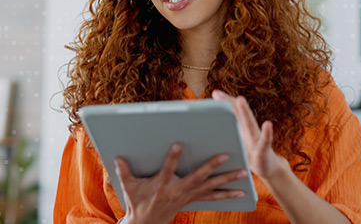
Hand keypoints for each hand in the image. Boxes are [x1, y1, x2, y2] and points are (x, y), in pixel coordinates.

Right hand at [114, 143, 246, 223]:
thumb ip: (124, 172)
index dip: (172, 157)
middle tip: (225, 155)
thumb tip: (117, 158)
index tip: (178, 144)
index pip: (168, 169)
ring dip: (227, 180)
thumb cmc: (137, 202)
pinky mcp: (192, 200)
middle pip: (197, 177)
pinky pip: (212, 197)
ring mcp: (187, 196)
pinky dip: (227, 194)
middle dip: (212, 166)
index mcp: (161, 185)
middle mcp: (177, 191)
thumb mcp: (128, 187)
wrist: (146, 223)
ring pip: (210, 187)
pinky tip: (240, 192)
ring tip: (243, 173)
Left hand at [211, 90, 287, 180]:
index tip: (215, 93)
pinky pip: (264, 141)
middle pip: (237, 113)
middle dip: (228, 102)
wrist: (267, 168)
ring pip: (249, 123)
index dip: (225, 102)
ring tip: (240, 99)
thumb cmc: (249, 153)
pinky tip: (268, 124)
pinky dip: (267, 133)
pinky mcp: (263, 151)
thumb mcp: (236, 142)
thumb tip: (211, 126)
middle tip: (217, 92)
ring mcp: (256, 139)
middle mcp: (248, 130)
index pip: (232, 112)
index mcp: (241, 128)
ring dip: (244, 111)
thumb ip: (227, 132)